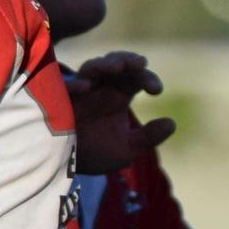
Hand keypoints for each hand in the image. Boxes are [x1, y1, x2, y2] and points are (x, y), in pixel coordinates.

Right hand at [66, 52, 175, 175]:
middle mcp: (100, 88)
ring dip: (103, 65)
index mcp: (118, 94)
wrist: (64, 167)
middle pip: (115, 63)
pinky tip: (85, 87)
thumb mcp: (126, 148)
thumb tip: (171, 123)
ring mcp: (78, 92)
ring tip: (116, 67)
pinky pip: (63, 89)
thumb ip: (149, 137)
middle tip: (139, 63)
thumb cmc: (96, 152)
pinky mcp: (57, 102)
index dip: (148, 79)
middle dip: (126, 60)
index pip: (136, 78)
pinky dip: (73, 86)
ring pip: (91, 68)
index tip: (156, 91)